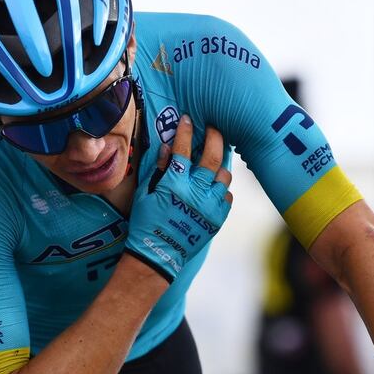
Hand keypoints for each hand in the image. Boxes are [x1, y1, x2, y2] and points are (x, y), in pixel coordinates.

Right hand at [124, 115, 232, 281]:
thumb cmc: (146, 222)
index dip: (185, 131)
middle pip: (212, 157)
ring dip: (219, 166)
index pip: (183, 149)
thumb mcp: (145, 193)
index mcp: (175, 184)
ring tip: (214, 162)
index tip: (188, 119)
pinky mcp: (217, 218)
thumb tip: (168, 148)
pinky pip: (227, 197)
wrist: (158, 254)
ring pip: (224, 176)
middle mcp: (196, 192)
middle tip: (215, 128)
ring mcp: (209, 206)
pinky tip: (214, 188)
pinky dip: (222, 190)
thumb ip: (158, 170)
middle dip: (215, 137)